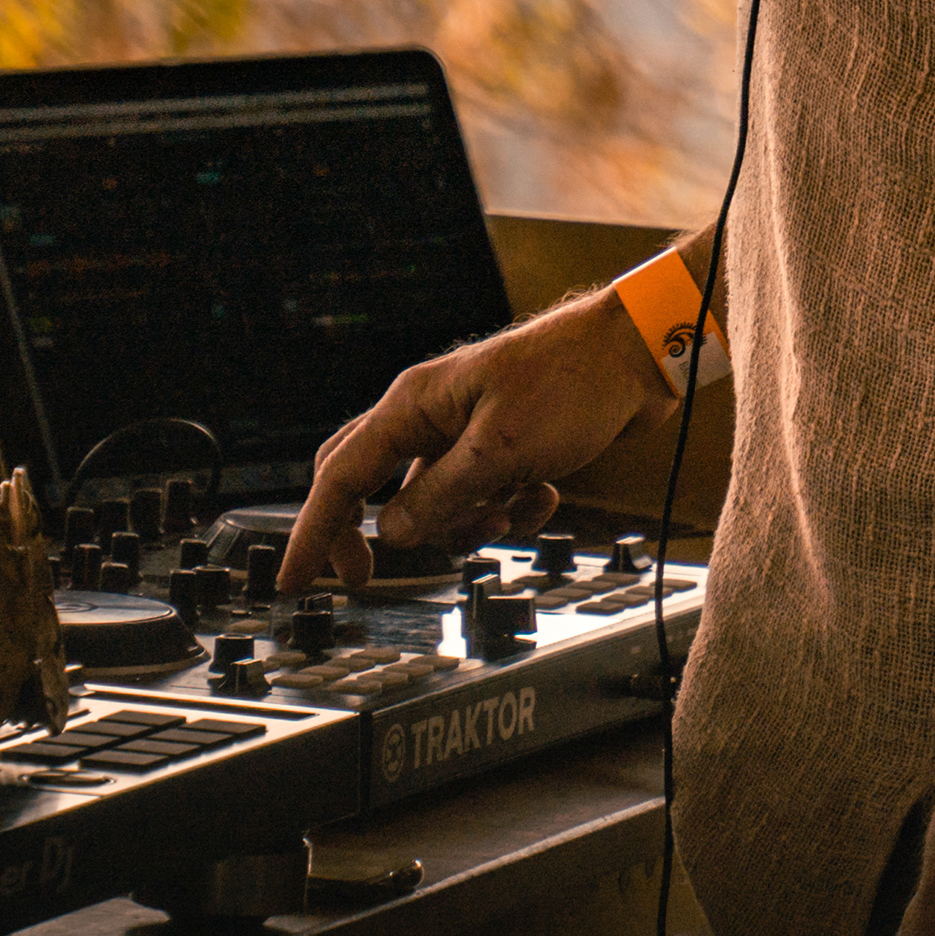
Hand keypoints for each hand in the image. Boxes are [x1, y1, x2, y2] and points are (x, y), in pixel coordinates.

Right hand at [276, 287, 677, 589]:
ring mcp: (467, 431)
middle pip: (372, 485)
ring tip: (510, 507)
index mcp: (415, 404)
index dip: (313, 531)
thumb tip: (394, 533)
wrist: (640, 356)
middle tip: (374, 576)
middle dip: (378, 533)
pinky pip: (483, 498)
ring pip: (435, 502)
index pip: (342, 475)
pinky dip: (509, 509)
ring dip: (466, 522)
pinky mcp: (503, 447)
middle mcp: (431, 416)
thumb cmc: (573, 381)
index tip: (294, 579)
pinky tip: (543, 495)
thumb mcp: (501, 451)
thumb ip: (440, 496)